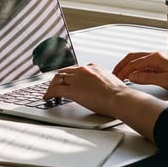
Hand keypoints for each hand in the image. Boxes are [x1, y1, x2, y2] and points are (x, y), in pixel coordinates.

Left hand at [43, 62, 167, 139]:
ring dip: (52, 85)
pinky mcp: (72, 90)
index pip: (76, 69)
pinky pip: (55, 90)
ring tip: (49, 92)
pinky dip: (49, 94)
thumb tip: (99, 88)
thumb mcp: (110, 82)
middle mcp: (83, 70)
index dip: (69, 75)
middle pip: (64, 72)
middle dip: (57, 79)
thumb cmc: (119, 95)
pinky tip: (48, 98)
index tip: (67, 79)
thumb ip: (101, 82)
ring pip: (57, 79)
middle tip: (54, 85)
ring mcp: (76, 79)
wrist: (120, 99)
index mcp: (93, 68)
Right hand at [111, 51, 167, 94]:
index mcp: (156, 57)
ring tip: (119, 75)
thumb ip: (147, 78)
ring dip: (126, 67)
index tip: (116, 79)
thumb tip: (132, 76)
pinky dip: (134, 69)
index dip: (123, 71)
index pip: (133, 63)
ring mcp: (157, 60)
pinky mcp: (159, 65)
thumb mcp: (165, 81)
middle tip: (113, 75)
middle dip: (121, 66)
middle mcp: (156, 56)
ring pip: (136, 60)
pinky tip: (131, 75)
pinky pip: (142, 65)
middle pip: (132, 58)